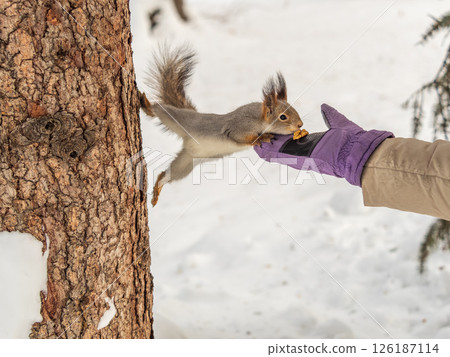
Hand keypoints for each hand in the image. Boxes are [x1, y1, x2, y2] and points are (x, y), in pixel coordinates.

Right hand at [254, 104, 392, 185]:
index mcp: (312, 144)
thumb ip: (330, 115)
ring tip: (255, 144)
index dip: (281, 135)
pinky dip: (268, 153)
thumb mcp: (337, 122)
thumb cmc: (350, 139)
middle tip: (258, 138)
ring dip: (266, 148)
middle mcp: (304, 152)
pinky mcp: (298, 159)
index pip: (292, 140)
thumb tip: (325, 107)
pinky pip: (279, 157)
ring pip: (277, 154)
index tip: (273, 129)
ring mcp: (300, 157)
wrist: (356, 150)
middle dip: (270, 143)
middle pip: (282, 148)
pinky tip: (259, 149)